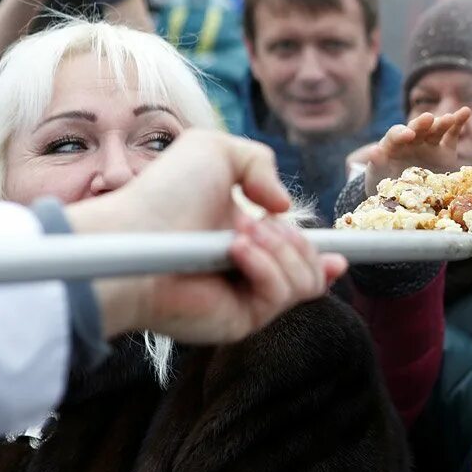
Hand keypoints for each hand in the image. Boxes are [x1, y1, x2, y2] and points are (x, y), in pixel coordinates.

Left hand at [65, 130, 347, 342]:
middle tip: (257, 225)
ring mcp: (247, 297)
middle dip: (297, 241)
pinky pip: (283, 295)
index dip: (321, 256)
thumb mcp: (216, 151)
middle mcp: (250, 270)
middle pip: (314, 268)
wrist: (133, 237)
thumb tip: (283, 208)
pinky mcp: (242, 320)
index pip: (298, 256)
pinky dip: (267, 267)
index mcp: (247, 237)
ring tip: (240, 236)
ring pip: (307, 282)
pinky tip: (236, 251)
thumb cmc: (163, 194)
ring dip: (283, 250)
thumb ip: (261, 160)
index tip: (339, 255)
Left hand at [363, 109, 469, 193]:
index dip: (402, 134)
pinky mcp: (444, 150)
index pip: (396, 134)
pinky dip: (458, 123)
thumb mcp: (377, 175)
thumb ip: (377, 163)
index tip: (408, 135)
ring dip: (442, 122)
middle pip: (417, 128)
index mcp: (393, 144)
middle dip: (422, 124)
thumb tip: (373, 152)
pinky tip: (466, 112)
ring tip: (449, 118)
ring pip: (435, 130)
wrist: (404, 194)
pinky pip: (451, 134)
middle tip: (428, 118)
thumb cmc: (385, 182)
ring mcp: (429, 144)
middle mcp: (412, 140)